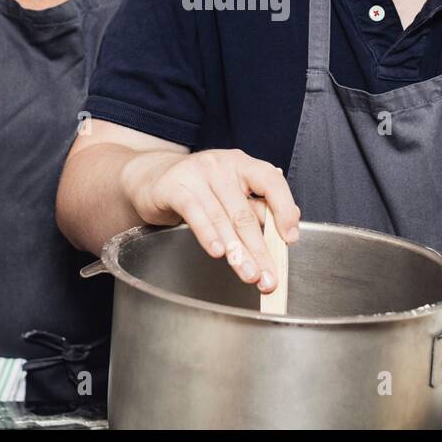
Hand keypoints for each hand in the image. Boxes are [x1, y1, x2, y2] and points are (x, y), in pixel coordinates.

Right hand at [122, 148, 300, 293]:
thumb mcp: (229, 192)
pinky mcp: (174, 187)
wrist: (151, 178)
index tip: (291, 238)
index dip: (284, 210)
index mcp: (242, 164)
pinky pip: (195, 214)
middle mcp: (222, 165)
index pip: (271, 182)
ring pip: (222, 218)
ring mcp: (197, 174)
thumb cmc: (197, 188)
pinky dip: (208, 235)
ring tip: (248, 274)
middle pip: (245, 212)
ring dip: (237, 251)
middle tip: (268, 276)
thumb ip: (254, 207)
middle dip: (259, 249)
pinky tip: (219, 252)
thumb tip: (283, 229)